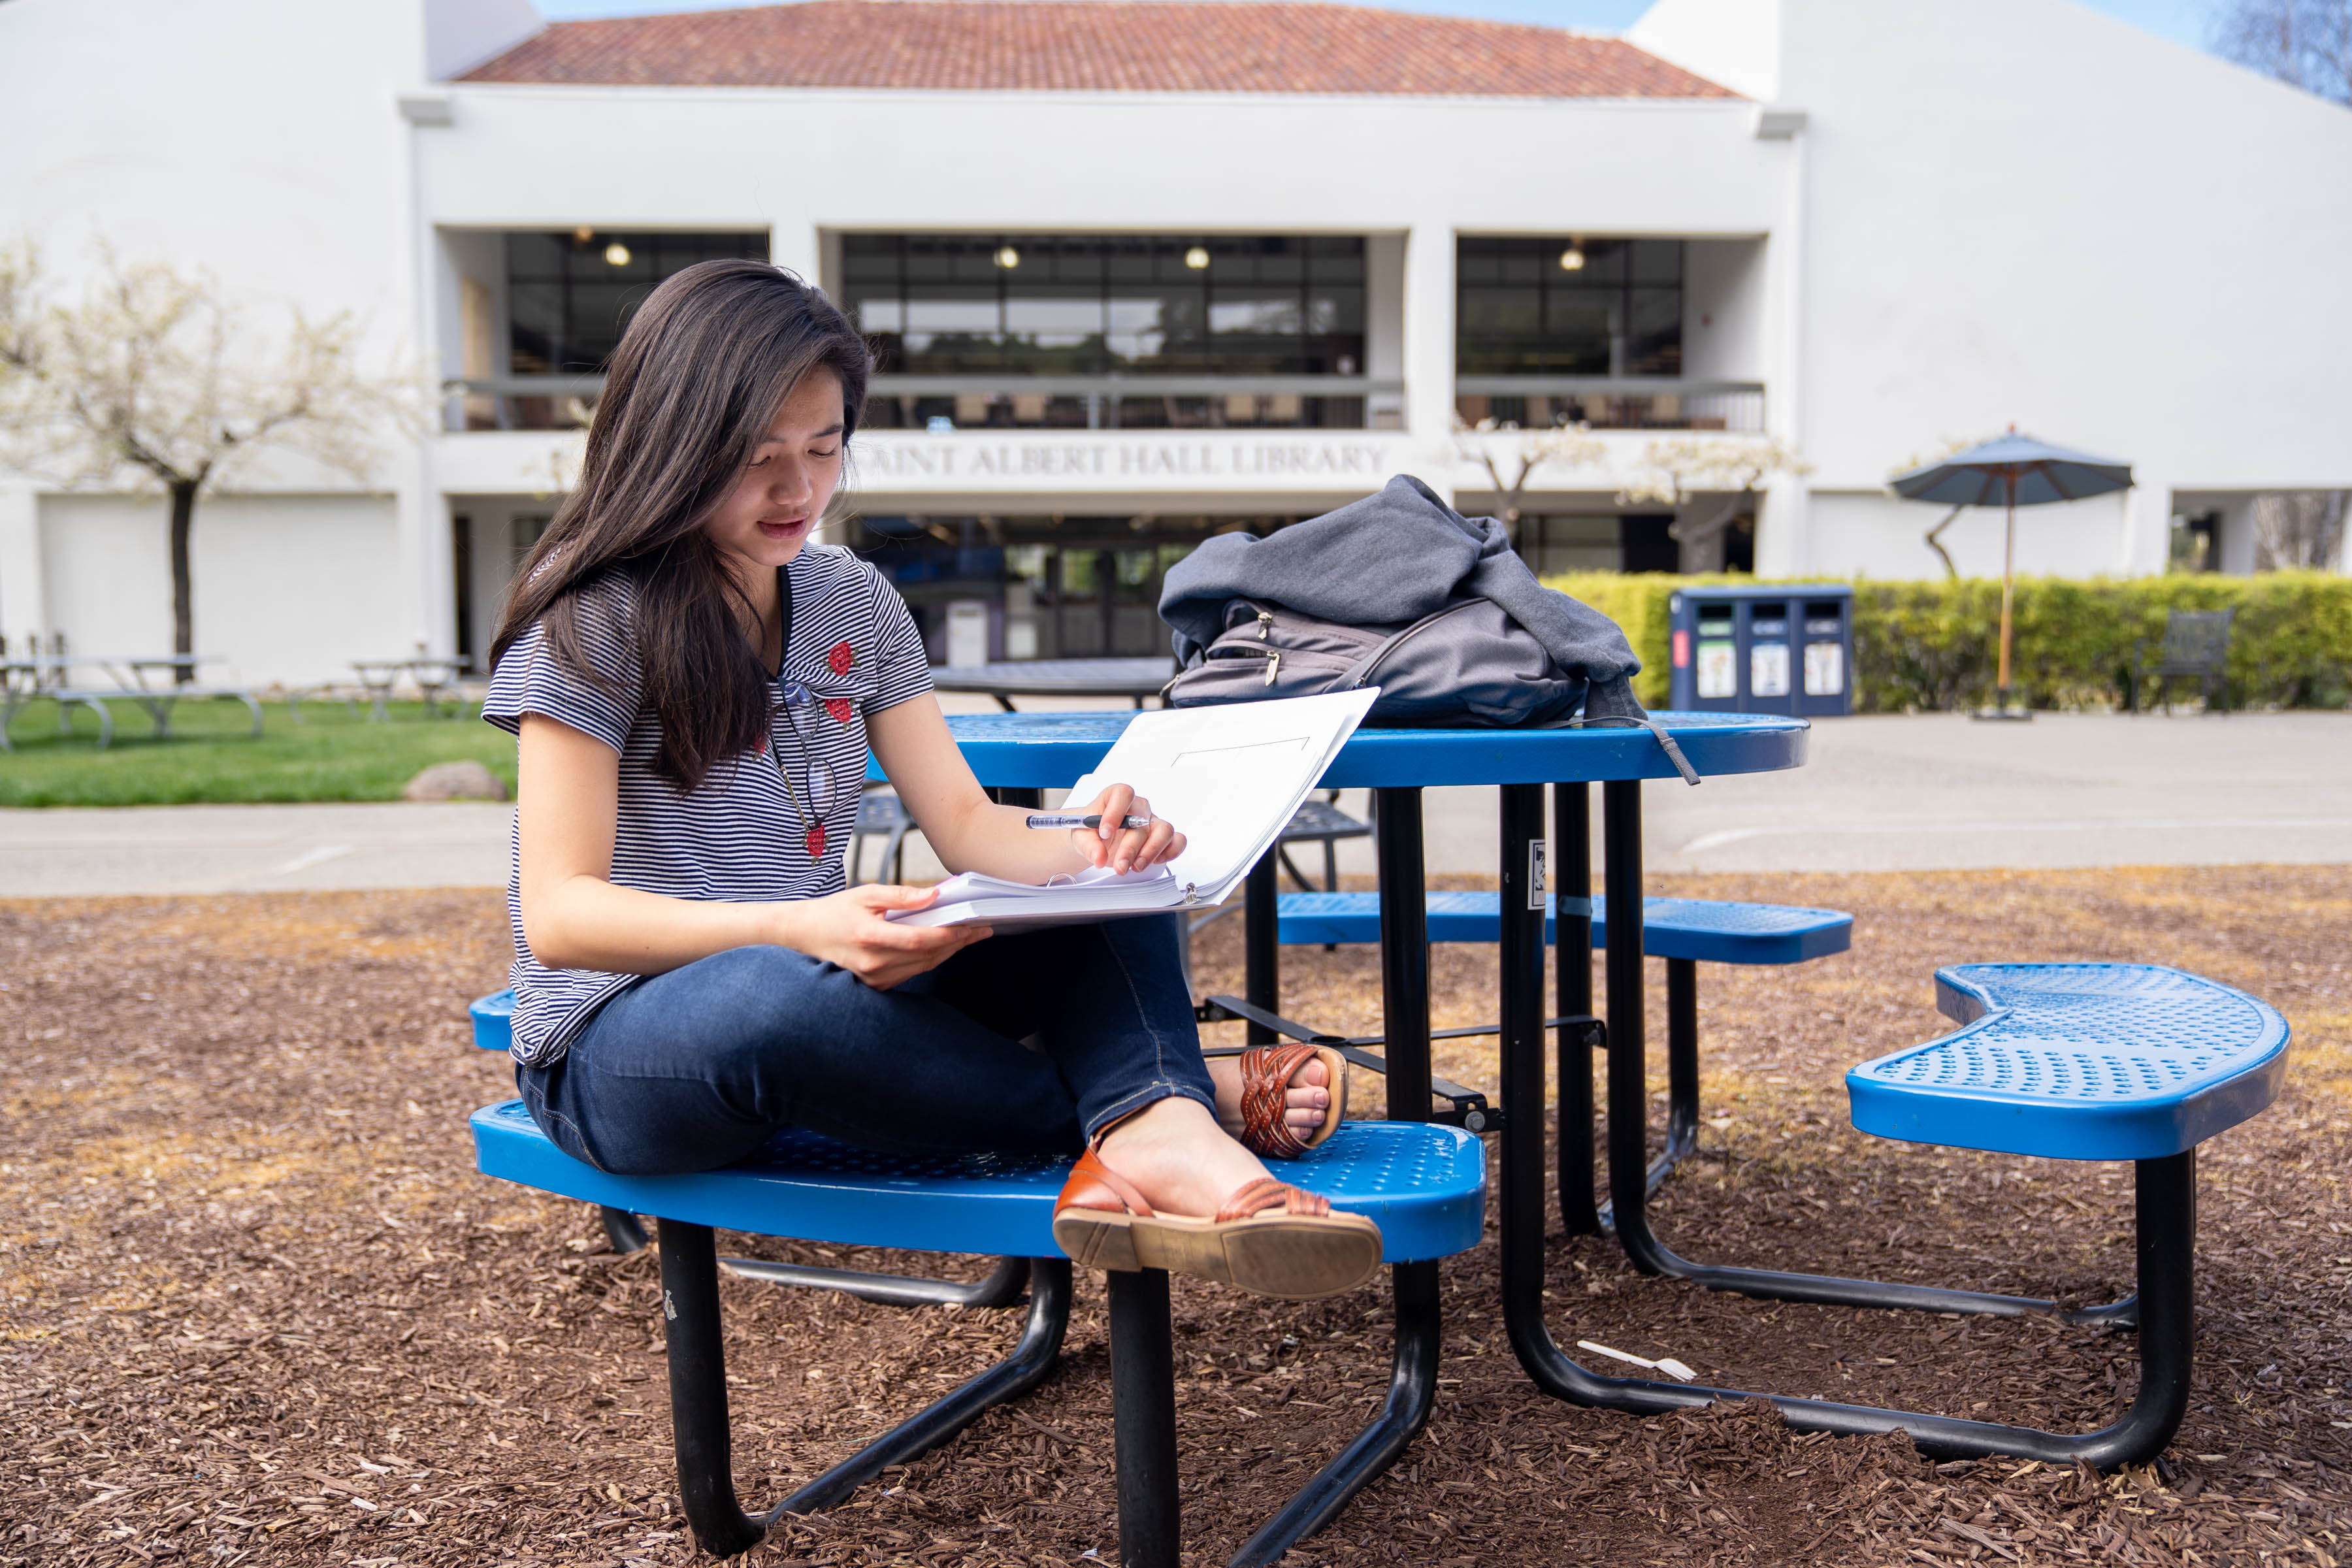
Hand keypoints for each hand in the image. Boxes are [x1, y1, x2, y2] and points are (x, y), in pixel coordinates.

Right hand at [774, 883, 990, 990]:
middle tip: (981, 930)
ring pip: (922, 968)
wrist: (806, 935)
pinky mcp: (874, 986)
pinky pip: (910, 974)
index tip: (971, 926)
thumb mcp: (866, 894)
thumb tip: (934, 896)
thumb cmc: (836, 911)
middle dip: (957, 944)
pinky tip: (943, 948)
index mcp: (869, 936)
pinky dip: (928, 961)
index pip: (919, 940)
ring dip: (947, 953)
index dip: (948, 935)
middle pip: (926, 956)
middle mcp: (872, 962)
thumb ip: (901, 895)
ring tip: (968, 937)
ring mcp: (872, 978)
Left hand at [1072, 783, 1184, 874]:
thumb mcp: (1080, 836)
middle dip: (1130, 848)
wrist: (1097, 839)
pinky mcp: (1162, 838)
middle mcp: (1138, 808)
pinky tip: (1153, 861)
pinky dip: (1169, 853)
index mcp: (1116, 797)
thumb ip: (1089, 846)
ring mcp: (1152, 822)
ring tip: (1135, 866)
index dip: (1115, 812)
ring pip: (1164, 830)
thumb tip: (1099, 856)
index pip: (1123, 794)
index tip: (1104, 833)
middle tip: (1120, 865)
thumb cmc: (1091, 830)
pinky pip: (1177, 841)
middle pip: (1142, 820)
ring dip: (1150, 852)